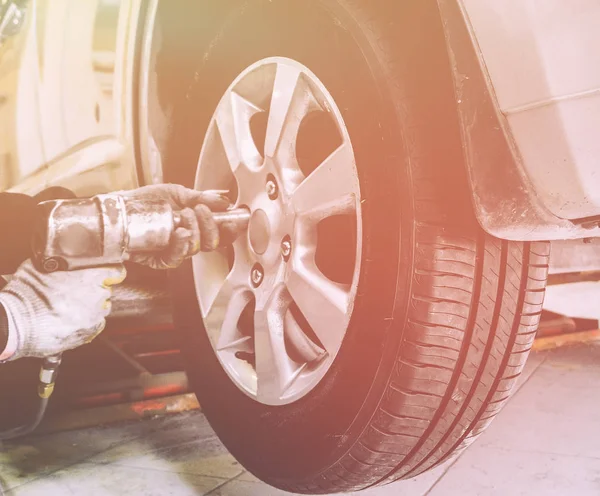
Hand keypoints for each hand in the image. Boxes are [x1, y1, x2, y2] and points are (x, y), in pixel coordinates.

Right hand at [0, 261, 126, 359]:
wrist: (16, 325)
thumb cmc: (27, 296)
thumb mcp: (39, 266)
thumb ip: (56, 262)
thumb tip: (55, 259)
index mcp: (90, 278)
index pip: (116, 271)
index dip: (112, 271)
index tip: (109, 273)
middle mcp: (97, 297)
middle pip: (106, 290)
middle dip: (94, 289)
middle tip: (75, 291)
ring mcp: (94, 317)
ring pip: (102, 308)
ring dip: (92, 306)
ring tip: (71, 307)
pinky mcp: (89, 333)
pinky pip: (96, 325)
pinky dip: (88, 322)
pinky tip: (72, 320)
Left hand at [118, 184, 231, 269]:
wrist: (118, 209)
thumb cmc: (143, 201)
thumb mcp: (176, 193)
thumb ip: (201, 197)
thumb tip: (223, 201)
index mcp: (195, 225)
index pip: (219, 233)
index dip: (229, 229)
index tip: (233, 219)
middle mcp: (187, 239)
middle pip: (212, 243)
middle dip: (212, 226)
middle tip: (202, 210)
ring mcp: (174, 249)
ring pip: (196, 249)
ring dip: (195, 230)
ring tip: (184, 215)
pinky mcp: (160, 259)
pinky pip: (177, 258)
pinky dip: (182, 245)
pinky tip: (181, 233)